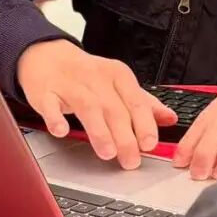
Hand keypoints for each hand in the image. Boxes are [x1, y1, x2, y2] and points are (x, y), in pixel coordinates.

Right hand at [17, 39, 177, 169]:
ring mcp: (70, 84)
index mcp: (117, 75)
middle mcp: (96, 78)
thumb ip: (143, 102)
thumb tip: (170, 119)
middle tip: (131, 160)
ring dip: (99, 131)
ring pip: (88, 107)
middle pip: (114, 108)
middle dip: (125, 136)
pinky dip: (56, 118)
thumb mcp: (118, 83)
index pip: (136, 100)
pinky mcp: (46, 92)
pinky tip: (62, 131)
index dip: (144, 123)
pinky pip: (50, 105)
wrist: (47, 56)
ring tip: (108, 153)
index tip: (150, 144)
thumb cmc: (87, 75)